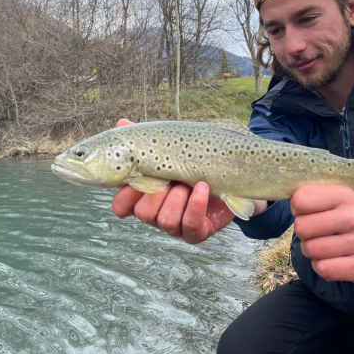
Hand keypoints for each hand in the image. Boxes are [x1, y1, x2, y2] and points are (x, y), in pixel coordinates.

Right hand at [111, 119, 234, 243]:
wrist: (232, 174)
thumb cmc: (195, 163)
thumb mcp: (170, 149)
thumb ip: (146, 140)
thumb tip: (122, 122)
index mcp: (146, 196)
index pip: (121, 207)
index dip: (125, 195)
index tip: (137, 177)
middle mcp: (158, 213)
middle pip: (143, 213)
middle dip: (157, 192)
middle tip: (170, 178)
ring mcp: (177, 225)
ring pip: (165, 220)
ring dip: (178, 198)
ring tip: (189, 183)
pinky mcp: (198, 232)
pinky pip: (190, 225)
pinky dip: (196, 205)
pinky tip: (203, 188)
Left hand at [291, 185, 353, 283]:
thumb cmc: (349, 217)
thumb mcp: (337, 198)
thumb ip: (313, 195)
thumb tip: (283, 195)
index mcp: (344, 195)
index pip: (300, 200)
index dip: (297, 208)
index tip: (307, 211)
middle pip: (302, 227)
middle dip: (304, 232)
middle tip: (315, 232)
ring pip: (311, 250)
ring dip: (312, 250)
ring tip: (324, 245)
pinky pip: (323, 269)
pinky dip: (321, 267)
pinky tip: (331, 259)